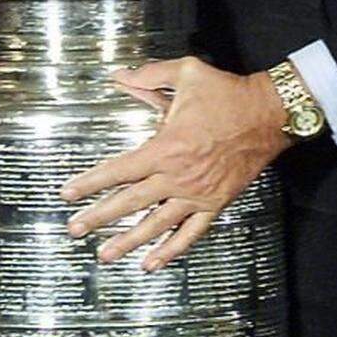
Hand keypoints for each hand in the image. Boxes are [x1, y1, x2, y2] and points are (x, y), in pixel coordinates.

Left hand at [60, 57, 291, 269]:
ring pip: (156, 224)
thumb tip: (119, 74)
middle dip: (99, 217)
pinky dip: (171, 250)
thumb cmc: (227, 93)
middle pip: (130, 202)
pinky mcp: (215, 203)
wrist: (268, 114)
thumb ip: (150, 74)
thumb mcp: (187, 73)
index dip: (91, 183)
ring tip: (106, 254)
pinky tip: (153, 263)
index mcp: (166, 147)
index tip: (68, 194)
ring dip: (129, 241)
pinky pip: (190, 233)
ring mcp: (196, 194)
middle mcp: (177, 176)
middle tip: (75, 229)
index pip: (119, 170)